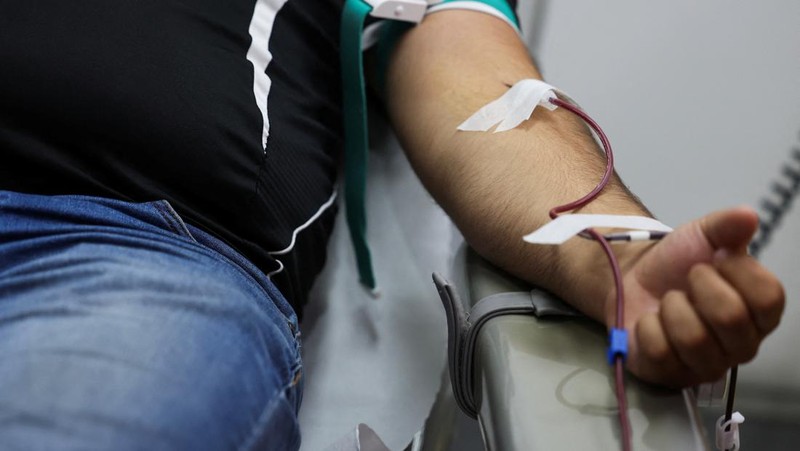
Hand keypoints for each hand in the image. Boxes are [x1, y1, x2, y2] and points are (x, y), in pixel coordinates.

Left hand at [610, 207, 784, 386]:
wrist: (633, 278)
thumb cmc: (677, 263)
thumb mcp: (703, 236)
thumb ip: (727, 225)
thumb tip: (748, 216)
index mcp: (760, 313)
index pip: (768, 297)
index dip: (737, 271)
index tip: (716, 261)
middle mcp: (741, 345)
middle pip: (730, 318)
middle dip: (699, 287)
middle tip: (687, 281)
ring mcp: (706, 365)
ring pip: (694, 339)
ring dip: (672, 308)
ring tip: (669, 301)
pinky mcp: (670, 375)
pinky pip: (660, 352)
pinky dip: (647, 327)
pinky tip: (650, 320)